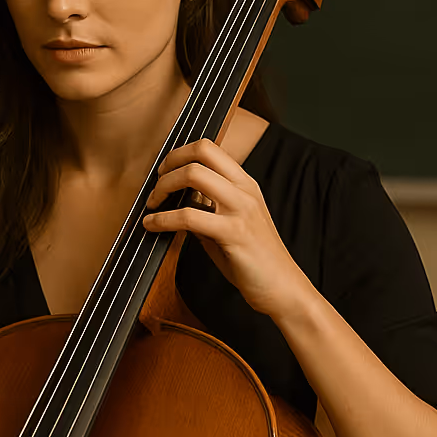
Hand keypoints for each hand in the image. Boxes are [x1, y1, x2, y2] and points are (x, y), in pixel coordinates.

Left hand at [141, 137, 309, 318]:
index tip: (164, 171)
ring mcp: (241, 209)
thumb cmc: (255, 259)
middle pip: (201, 152)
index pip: (209, 148)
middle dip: (169, 165)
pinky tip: (152, 226)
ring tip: (153, 205)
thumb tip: (176, 202)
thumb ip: (207, 209)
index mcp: (245, 184)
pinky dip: (163, 219)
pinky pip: (189, 216)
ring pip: (193, 175)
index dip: (180, 154)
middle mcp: (244, 190)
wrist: (283, 288)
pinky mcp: (234, 232)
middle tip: (155, 186)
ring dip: (163, 187)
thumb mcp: (230, 224)